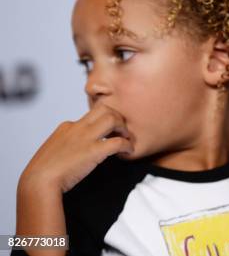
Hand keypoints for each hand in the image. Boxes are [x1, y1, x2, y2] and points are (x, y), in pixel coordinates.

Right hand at [19, 102, 133, 193]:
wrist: (38, 182)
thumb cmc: (44, 171)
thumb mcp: (55, 149)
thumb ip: (68, 143)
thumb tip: (78, 148)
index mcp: (68, 126)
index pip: (92, 114)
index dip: (105, 121)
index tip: (111, 131)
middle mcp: (77, 127)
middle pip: (105, 108)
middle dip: (117, 116)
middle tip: (122, 131)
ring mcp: (85, 138)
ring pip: (112, 118)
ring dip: (123, 127)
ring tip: (126, 138)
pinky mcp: (93, 151)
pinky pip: (117, 142)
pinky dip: (127, 145)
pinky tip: (128, 152)